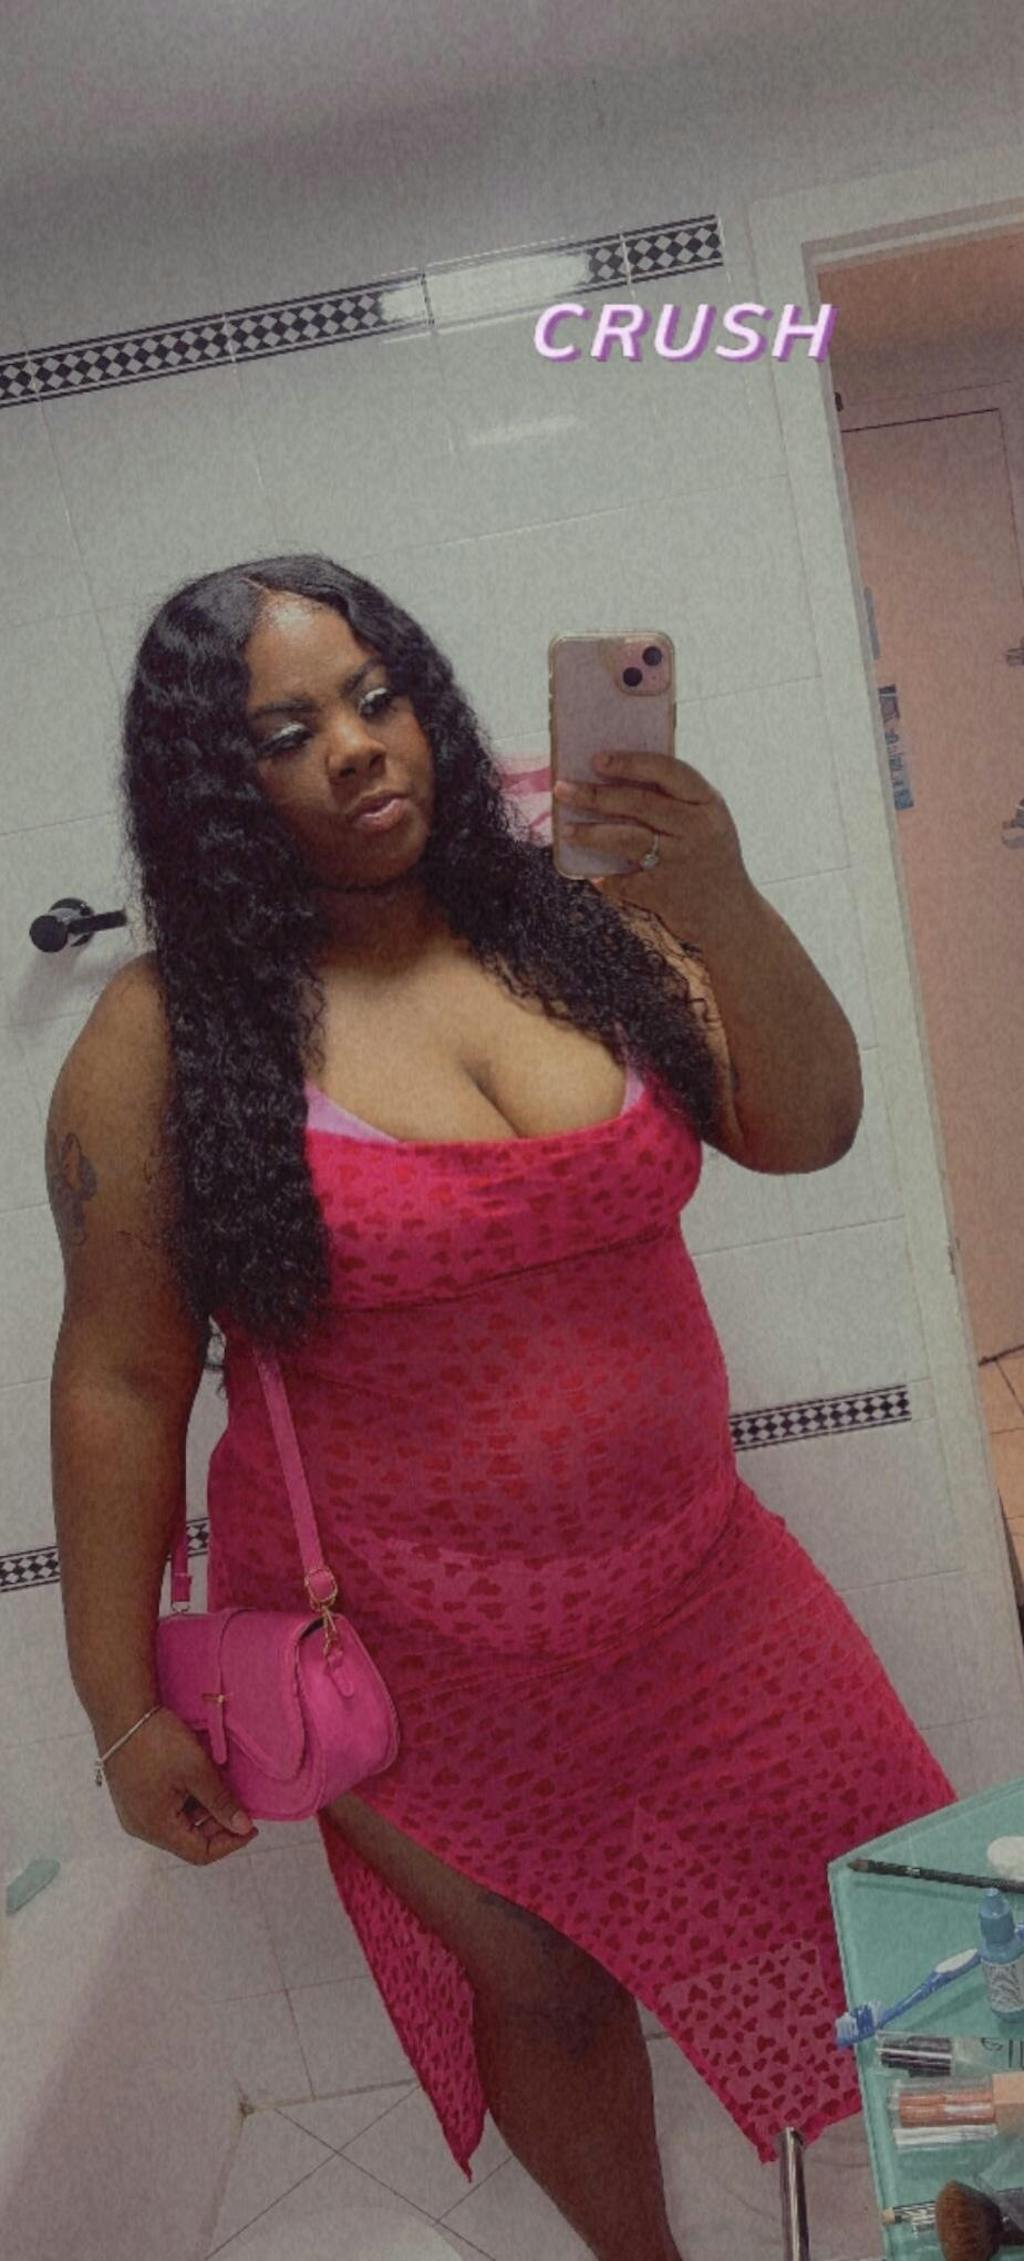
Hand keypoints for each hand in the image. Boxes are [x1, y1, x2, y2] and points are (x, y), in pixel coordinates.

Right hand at [101, 1706, 258, 1864]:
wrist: (122, 1713)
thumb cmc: (158, 1742)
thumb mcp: (197, 1770)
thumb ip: (221, 1802)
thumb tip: (243, 1828)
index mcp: (157, 1828)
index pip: (200, 1854)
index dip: (229, 1843)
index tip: (251, 1827)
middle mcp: (142, 1828)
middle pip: (188, 1840)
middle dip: (217, 1825)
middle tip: (239, 1803)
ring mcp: (135, 1813)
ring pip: (178, 1824)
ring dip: (203, 1811)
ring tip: (222, 1788)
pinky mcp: (132, 1797)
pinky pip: (166, 1810)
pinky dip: (187, 1802)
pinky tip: (199, 1781)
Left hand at [553, 749, 750, 935]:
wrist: (731, 917)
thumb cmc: (709, 860)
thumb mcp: (705, 824)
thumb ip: (674, 802)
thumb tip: (612, 780)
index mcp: (708, 803)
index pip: (668, 770)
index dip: (630, 762)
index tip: (597, 759)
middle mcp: (698, 829)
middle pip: (639, 802)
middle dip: (595, 794)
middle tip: (562, 789)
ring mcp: (682, 861)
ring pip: (627, 839)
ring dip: (592, 833)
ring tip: (567, 831)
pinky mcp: (666, 892)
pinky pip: (625, 880)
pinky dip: (606, 878)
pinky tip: (592, 875)